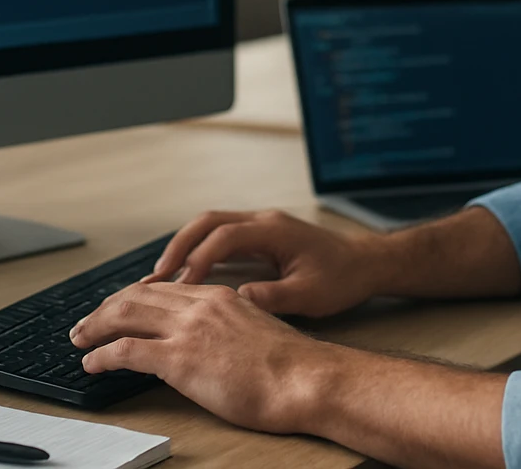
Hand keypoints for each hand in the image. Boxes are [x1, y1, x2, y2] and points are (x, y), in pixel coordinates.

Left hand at [70, 281, 339, 433]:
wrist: (305, 378)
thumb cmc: (291, 367)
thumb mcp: (257, 331)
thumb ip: (230, 327)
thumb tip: (215, 341)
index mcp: (218, 296)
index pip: (163, 290)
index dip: (133, 298)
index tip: (117, 309)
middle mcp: (199, 304)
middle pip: (136, 296)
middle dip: (105, 309)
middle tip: (87, 323)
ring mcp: (188, 330)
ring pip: (124, 315)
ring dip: (95, 327)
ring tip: (80, 339)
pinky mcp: (180, 358)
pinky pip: (125, 351)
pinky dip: (102, 356)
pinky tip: (92, 364)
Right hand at [142, 209, 382, 317]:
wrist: (365, 263)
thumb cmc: (342, 278)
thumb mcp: (313, 295)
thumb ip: (276, 296)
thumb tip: (239, 299)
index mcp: (275, 230)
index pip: (225, 237)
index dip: (199, 259)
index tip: (180, 285)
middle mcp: (263, 221)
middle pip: (208, 222)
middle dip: (178, 247)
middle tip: (154, 277)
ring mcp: (260, 226)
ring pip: (210, 226)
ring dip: (184, 247)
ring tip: (160, 277)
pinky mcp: (259, 236)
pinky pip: (220, 237)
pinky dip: (198, 252)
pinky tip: (185, 276)